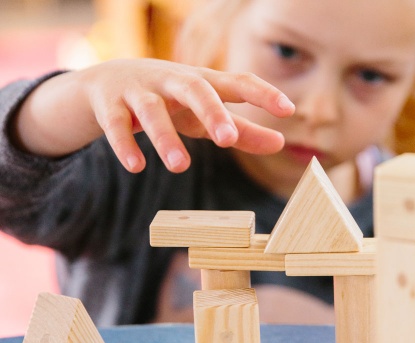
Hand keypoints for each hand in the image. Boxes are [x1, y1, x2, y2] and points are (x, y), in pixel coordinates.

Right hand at [13, 59, 294, 172]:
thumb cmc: (168, 101)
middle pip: (194, 88)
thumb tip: (280, 143)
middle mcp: (170, 79)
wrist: (102, 84)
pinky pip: (116, 125)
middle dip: (212, 111)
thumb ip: (242, 130)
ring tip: (181, 167)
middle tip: (228, 140)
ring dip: (165, 137)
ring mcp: (137, 89)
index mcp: (200, 82)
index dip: (262, 93)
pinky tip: (136, 167)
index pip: (236, 82)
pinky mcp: (108, 105)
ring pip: (152, 110)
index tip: (289, 109)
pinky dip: (125, 144)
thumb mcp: (205, 116)